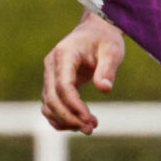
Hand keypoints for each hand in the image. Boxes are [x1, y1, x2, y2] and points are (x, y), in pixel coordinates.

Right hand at [40, 11, 124, 133]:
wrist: (95, 31)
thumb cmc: (104, 40)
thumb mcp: (112, 51)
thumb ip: (107, 69)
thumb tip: (104, 88)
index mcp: (64, 55)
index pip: (63, 85)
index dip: (74, 105)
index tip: (89, 119)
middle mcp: (51, 65)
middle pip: (52, 98)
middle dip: (70, 117)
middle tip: (91, 129)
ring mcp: (49, 75)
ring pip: (48, 105)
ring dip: (65, 121)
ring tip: (89, 128)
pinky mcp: (52, 84)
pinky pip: (50, 106)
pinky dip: (60, 118)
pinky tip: (78, 124)